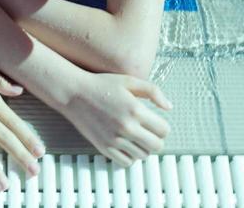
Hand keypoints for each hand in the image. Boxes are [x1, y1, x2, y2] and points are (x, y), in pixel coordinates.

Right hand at [56, 72, 171, 166]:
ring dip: (143, 148)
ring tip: (135, 137)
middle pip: (156, 146)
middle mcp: (127, 127)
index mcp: (135, 110)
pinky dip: (130, 157)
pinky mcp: (104, 148)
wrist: (74, 93)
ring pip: (142, 155)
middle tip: (148, 131)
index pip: (163, 130)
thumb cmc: (102, 84)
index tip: (156, 123)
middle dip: (156, 139)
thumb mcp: (129, 81)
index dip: (163, 127)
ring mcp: (115, 140)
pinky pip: (126, 162)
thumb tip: (169, 107)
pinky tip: (126, 145)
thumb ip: (153, 91)